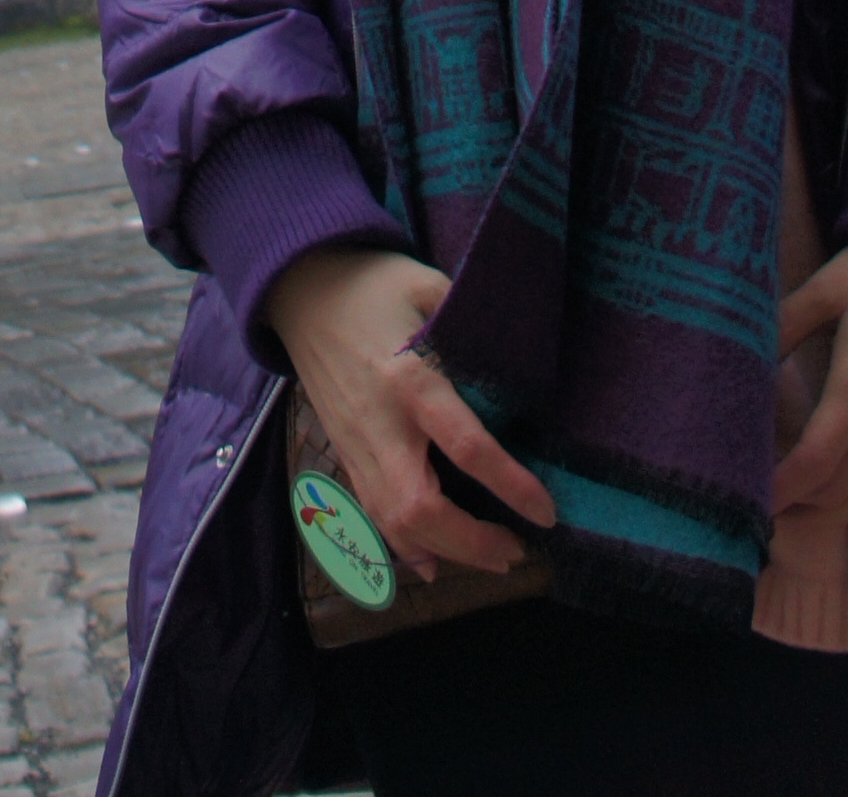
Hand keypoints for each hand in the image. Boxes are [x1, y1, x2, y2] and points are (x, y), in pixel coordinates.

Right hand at [261, 245, 556, 583]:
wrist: (302, 290)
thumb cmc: (373, 283)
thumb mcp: (427, 284)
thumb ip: (468, 321)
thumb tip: (515, 351)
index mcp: (409, 377)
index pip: (464, 445)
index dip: (508, 485)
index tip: (546, 512)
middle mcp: (381, 423)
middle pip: (420, 506)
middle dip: (471, 542)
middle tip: (516, 551)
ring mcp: (357, 444)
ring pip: (393, 521)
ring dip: (445, 551)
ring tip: (492, 560)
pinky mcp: (344, 453)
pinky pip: (372, 514)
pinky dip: (403, 547)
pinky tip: (433, 563)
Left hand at [772, 235, 847, 560]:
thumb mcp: (828, 285)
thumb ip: (785, 323)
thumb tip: (744, 354)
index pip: (817, 459)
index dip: (781, 488)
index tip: (749, 500)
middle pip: (841, 489)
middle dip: (797, 507)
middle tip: (757, 504)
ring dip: (832, 517)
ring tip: (793, 516)